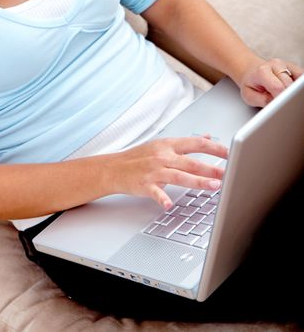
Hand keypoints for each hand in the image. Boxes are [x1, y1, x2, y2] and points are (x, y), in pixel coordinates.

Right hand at [109, 135, 227, 209]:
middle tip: (228, 173)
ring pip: (179, 176)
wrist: (114, 168)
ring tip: (214, 186)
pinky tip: (170, 205)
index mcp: (168, 145)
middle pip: (191, 161)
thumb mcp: (162, 144)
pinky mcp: (145, 185)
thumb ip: (186, 142)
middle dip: (211, 167)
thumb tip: (207, 136)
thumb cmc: (138, 157)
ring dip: (198, 181)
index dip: (214, 147)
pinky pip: (156, 192)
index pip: (196, 143)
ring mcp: (154, 171)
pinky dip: (162, 199)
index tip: (229, 153)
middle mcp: (162, 156)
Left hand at [239, 57, 302, 107]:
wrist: (251, 72)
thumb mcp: (249, 95)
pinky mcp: (294, 67)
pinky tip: (292, 92)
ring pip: (298, 81)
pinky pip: (301, 77)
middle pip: (289, 85)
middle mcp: (275, 65)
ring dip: (293, 92)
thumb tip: (277, 104)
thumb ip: (262, 100)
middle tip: (281, 104)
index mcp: (262, 71)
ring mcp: (286, 64)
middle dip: (287, 97)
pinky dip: (299, 88)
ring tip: (285, 97)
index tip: (280, 108)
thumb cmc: (250, 84)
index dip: (281, 100)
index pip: (278, 87)